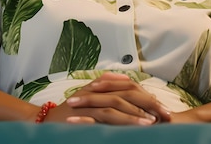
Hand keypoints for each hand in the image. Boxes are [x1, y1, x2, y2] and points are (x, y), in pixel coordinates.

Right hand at [44, 72, 169, 124]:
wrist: (45, 122)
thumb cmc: (70, 114)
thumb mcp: (90, 101)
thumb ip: (107, 89)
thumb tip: (127, 83)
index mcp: (101, 87)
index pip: (129, 89)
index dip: (147, 98)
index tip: (163, 108)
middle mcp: (97, 90)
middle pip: (128, 93)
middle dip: (148, 104)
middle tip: (165, 114)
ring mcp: (90, 100)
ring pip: (119, 103)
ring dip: (138, 113)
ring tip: (154, 122)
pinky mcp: (84, 113)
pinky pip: (107, 115)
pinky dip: (123, 120)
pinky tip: (135, 127)